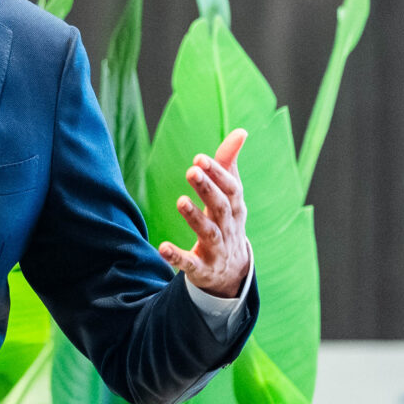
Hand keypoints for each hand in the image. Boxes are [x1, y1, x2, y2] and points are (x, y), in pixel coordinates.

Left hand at [159, 129, 251, 298]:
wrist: (232, 272)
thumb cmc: (227, 223)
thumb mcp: (230, 197)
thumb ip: (229, 165)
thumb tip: (241, 132)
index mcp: (235, 209)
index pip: (232, 189)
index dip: (219, 173)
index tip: (201, 158)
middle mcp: (229, 228)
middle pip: (221, 207)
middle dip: (208, 189)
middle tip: (192, 170)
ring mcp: (216, 250)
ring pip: (208, 233)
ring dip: (195, 217)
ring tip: (181, 200)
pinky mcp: (201, 269)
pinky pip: (189, 263)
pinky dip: (177, 256)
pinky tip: (162, 247)